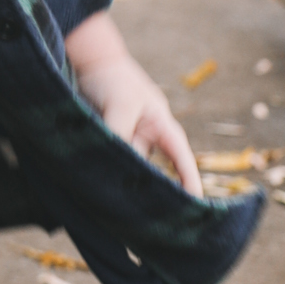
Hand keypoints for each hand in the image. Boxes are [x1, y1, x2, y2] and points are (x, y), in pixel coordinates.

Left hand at [62, 13, 203, 197]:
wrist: (88, 61)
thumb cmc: (113, 78)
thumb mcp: (120, 106)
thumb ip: (120, 134)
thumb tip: (116, 166)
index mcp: (162, 126)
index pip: (181, 158)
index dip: (189, 182)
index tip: (196, 206)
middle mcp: (148, 137)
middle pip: (155, 171)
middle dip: (154, 194)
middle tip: (151, 222)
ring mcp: (129, 140)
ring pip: (130, 170)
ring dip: (125, 185)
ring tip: (121, 211)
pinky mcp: (109, 142)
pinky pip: (111, 163)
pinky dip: (107, 175)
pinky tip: (100, 190)